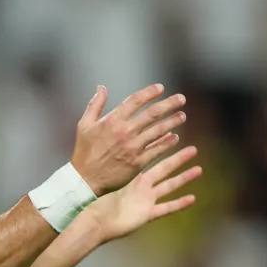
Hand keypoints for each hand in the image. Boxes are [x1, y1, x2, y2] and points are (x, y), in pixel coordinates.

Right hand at [72, 84, 186, 194]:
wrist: (85, 178)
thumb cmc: (84, 151)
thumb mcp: (84, 124)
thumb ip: (95, 104)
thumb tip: (101, 87)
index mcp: (112, 121)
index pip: (135, 101)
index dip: (150, 93)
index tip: (160, 88)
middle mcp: (125, 132)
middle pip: (152, 114)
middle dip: (169, 104)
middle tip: (181, 99)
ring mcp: (133, 147)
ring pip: (159, 131)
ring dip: (173, 122)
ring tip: (182, 116)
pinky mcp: (138, 162)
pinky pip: (157, 150)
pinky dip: (168, 142)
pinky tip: (174, 137)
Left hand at [81, 146, 201, 242]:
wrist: (93, 220)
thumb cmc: (95, 198)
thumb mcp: (107, 175)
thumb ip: (114, 159)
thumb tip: (114, 137)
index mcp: (132, 175)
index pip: (149, 157)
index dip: (161, 146)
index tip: (174, 134)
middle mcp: (142, 186)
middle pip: (164, 169)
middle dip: (178, 159)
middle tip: (193, 149)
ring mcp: (146, 200)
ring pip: (169, 186)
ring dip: (184, 178)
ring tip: (199, 170)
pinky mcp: (147, 214)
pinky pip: (166, 208)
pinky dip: (179, 204)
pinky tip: (192, 198)